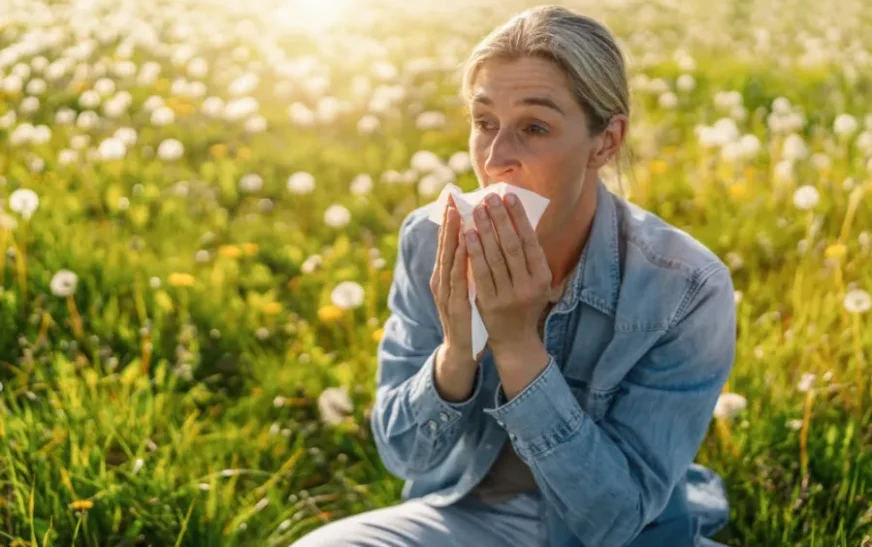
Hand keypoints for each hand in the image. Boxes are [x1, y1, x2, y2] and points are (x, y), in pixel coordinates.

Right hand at [429, 195, 475, 365]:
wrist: (462, 351)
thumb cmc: (469, 316)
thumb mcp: (467, 286)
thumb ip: (469, 266)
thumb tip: (478, 239)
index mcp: (444, 275)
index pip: (447, 242)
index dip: (449, 219)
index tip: (452, 197)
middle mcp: (441, 280)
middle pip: (444, 246)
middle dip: (449, 220)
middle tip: (451, 196)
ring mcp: (445, 293)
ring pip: (448, 259)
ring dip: (453, 235)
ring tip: (457, 213)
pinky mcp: (454, 306)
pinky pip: (458, 279)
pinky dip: (460, 261)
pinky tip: (465, 246)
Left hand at [465, 192, 551, 358]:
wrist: (515, 339)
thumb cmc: (524, 301)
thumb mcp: (535, 281)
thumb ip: (527, 255)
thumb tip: (515, 218)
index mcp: (543, 277)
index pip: (530, 241)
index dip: (519, 218)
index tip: (508, 197)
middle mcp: (529, 286)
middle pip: (512, 246)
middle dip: (500, 219)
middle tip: (489, 197)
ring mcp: (509, 296)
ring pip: (495, 257)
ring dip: (485, 231)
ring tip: (477, 211)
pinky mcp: (490, 304)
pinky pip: (481, 273)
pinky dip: (474, 252)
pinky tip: (468, 235)